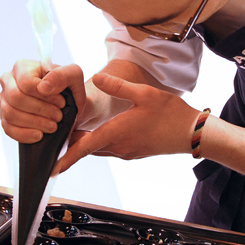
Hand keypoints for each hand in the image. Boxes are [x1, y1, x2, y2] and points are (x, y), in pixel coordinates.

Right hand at [0, 60, 85, 142]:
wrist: (68, 107)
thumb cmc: (69, 89)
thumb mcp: (74, 77)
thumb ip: (62, 75)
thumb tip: (42, 86)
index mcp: (22, 67)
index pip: (26, 82)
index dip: (44, 96)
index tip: (61, 103)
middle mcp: (9, 81)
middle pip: (16, 98)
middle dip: (40, 111)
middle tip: (58, 117)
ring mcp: (4, 100)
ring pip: (11, 114)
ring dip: (35, 123)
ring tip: (53, 127)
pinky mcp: (5, 118)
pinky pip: (8, 129)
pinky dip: (25, 134)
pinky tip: (39, 135)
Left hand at [57, 73, 199, 172]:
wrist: (192, 133)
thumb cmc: (170, 113)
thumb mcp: (143, 93)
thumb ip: (118, 86)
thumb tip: (97, 77)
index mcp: (117, 133)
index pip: (84, 148)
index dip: (66, 158)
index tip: (52, 167)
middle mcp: (119, 147)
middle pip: (88, 148)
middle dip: (71, 144)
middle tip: (56, 134)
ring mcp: (127, 152)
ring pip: (98, 149)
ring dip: (85, 143)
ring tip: (72, 132)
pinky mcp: (134, 152)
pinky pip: (110, 149)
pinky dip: (99, 143)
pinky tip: (99, 132)